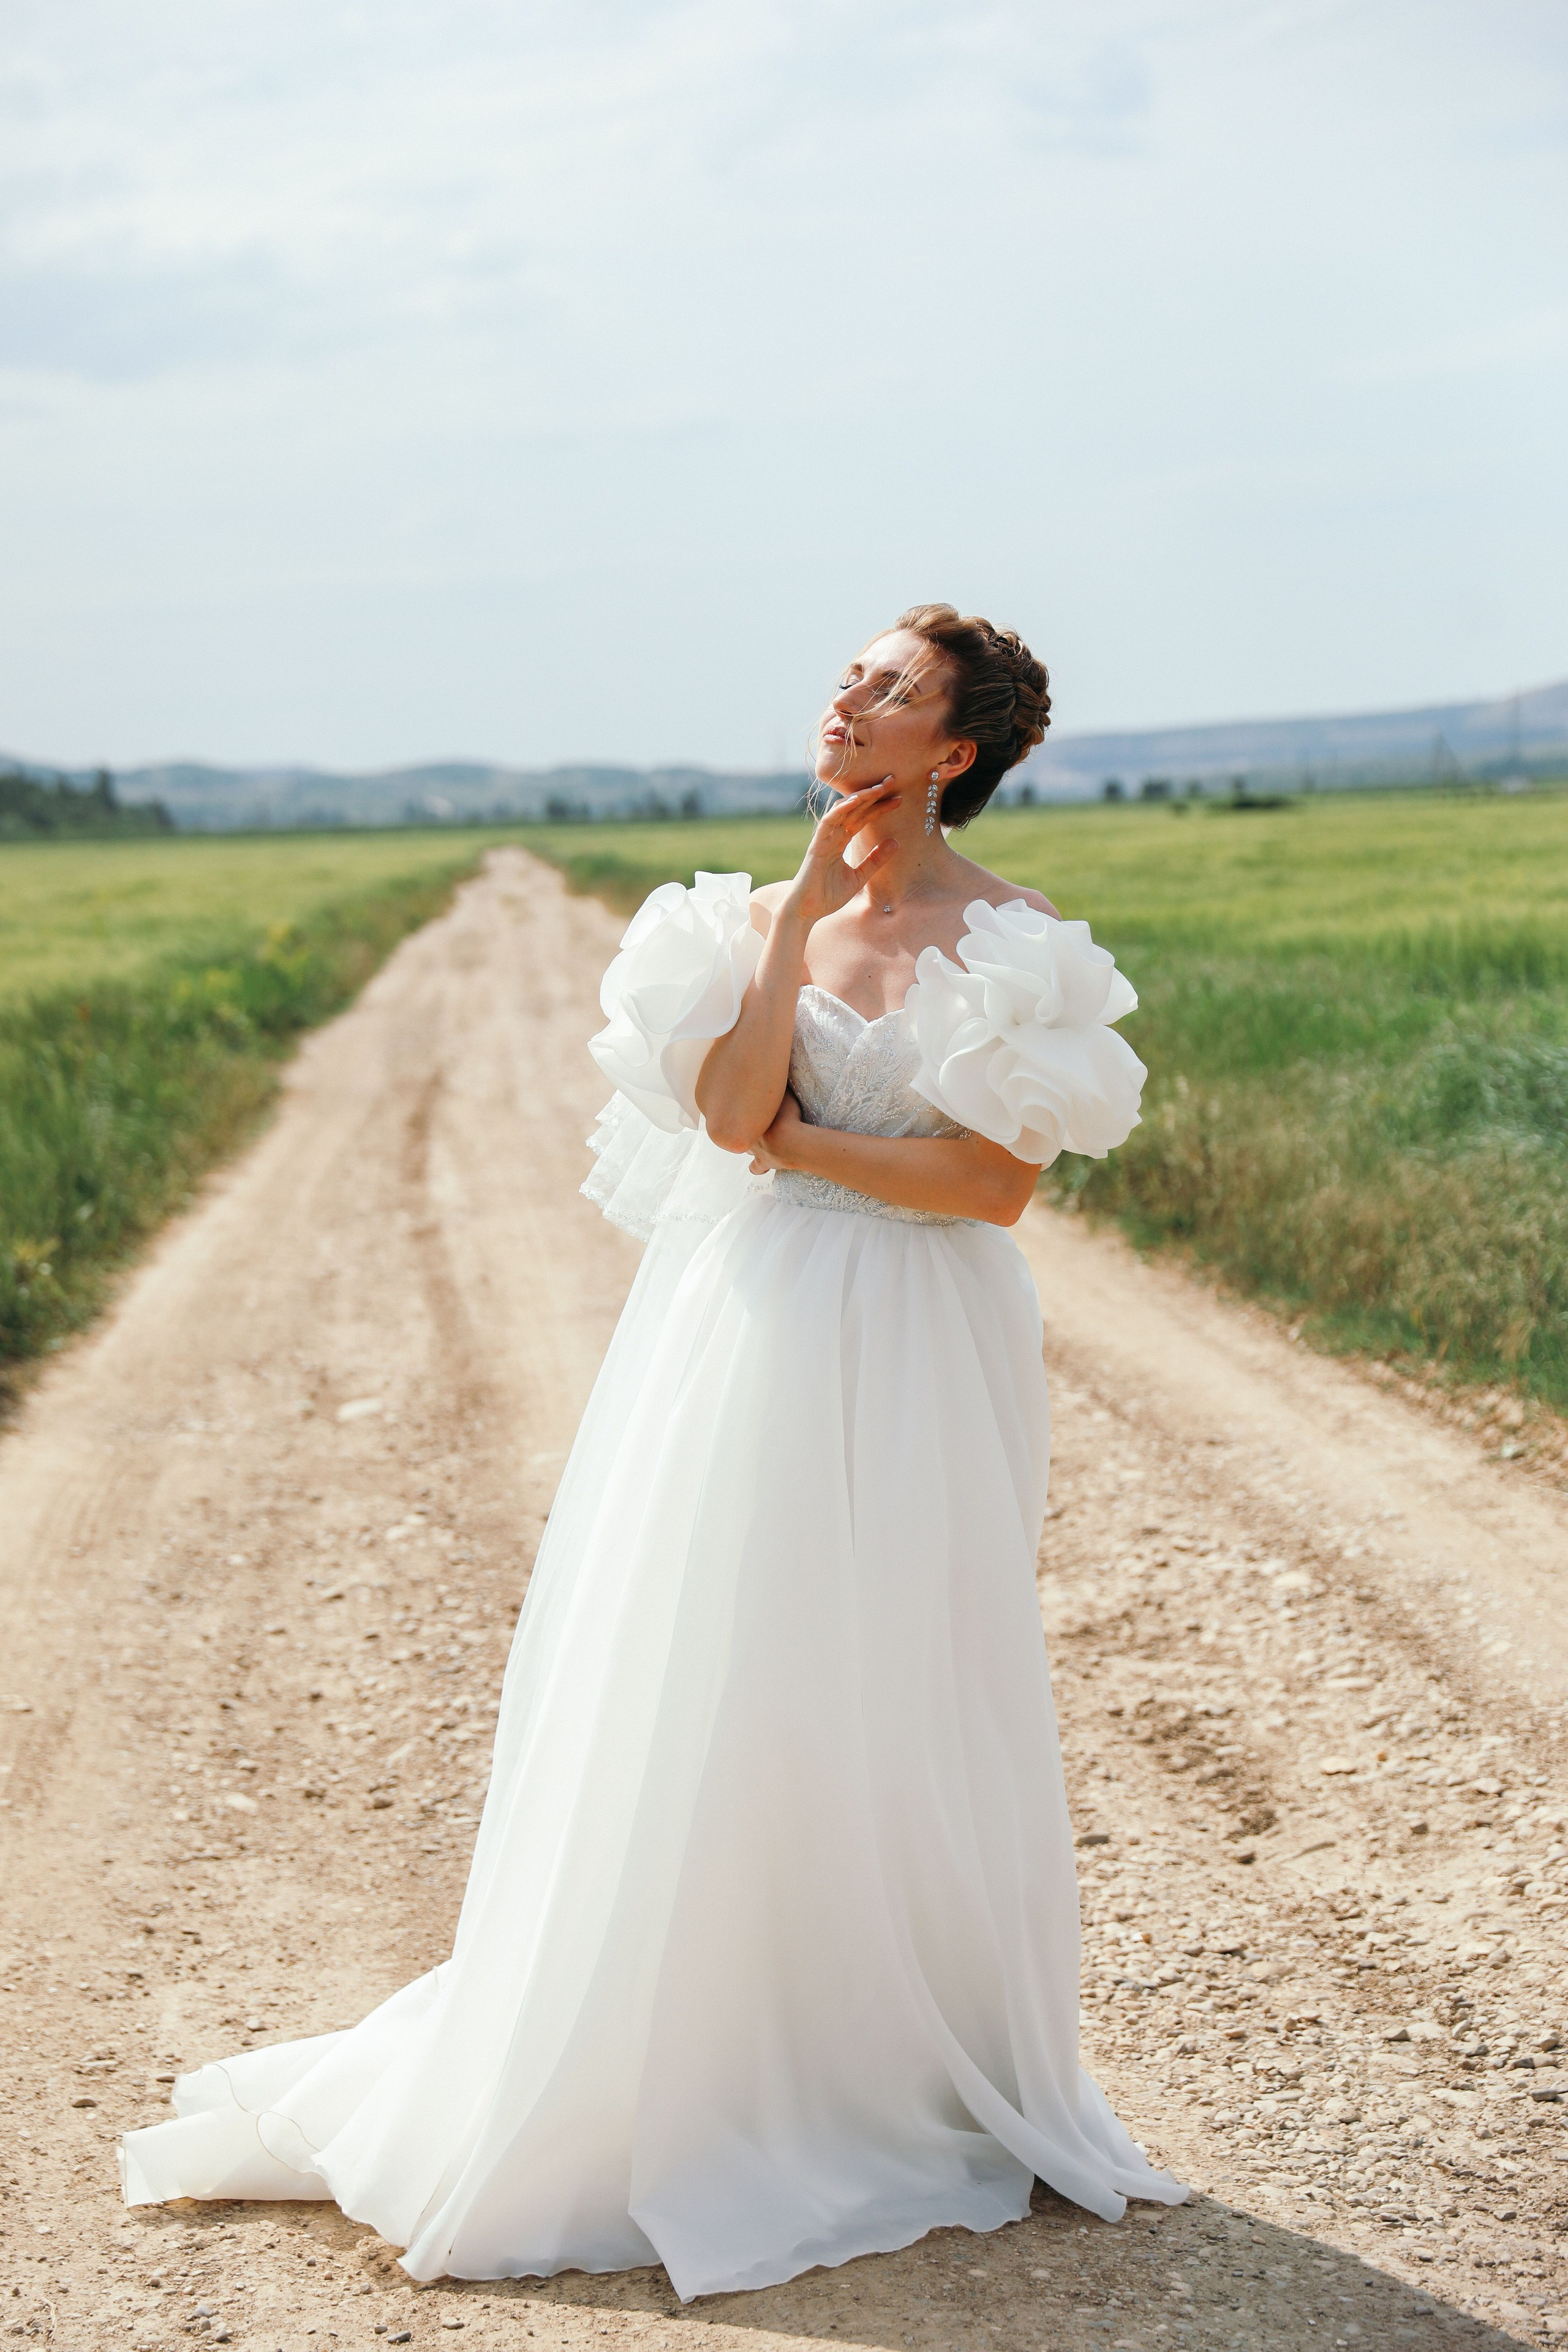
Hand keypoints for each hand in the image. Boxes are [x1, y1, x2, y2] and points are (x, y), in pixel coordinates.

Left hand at [748, 1090, 804, 1174]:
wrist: (791, 1141)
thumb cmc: (786, 1115)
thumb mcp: (785, 1095)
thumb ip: (781, 1087)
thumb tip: (777, 1072)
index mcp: (751, 1119)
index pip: (742, 1115)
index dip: (748, 1112)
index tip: (752, 1109)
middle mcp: (749, 1133)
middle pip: (745, 1130)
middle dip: (750, 1129)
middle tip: (760, 1124)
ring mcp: (755, 1150)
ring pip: (748, 1149)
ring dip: (753, 1146)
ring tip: (762, 1143)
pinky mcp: (765, 1163)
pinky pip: (757, 1168)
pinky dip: (758, 1168)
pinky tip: (763, 1167)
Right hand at [783, 779, 899, 927]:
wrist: (807, 911)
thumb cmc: (828, 896)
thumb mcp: (859, 877)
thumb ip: (875, 860)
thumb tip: (896, 842)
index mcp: (841, 841)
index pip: (863, 817)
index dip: (880, 807)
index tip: (899, 800)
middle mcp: (833, 836)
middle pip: (855, 809)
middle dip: (873, 795)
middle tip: (892, 780)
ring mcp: (824, 839)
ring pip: (843, 810)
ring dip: (860, 797)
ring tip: (879, 788)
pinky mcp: (816, 846)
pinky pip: (828, 822)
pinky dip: (840, 810)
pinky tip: (854, 801)